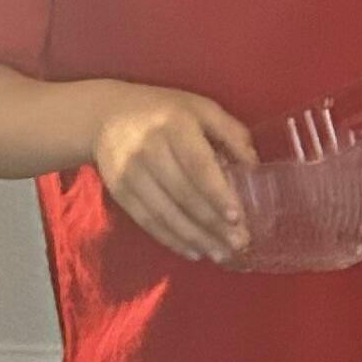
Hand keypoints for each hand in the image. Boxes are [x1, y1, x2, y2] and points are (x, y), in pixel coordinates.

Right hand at [90, 84, 257, 261]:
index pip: (197, 165)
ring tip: (220, 254)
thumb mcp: (201, 108)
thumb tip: (253, 165)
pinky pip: (147, 221)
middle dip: (212, 223)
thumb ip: (231, 132)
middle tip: (238, 244)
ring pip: (165, 213)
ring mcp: (130, 172)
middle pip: (183, 194)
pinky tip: (193, 250)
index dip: (217, 193)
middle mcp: (149, 149)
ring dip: (194, 238)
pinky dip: (171, 239)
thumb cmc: (165, 110)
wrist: (107, 115)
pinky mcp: (119, 191)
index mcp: (174, 125)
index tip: (236, 218)